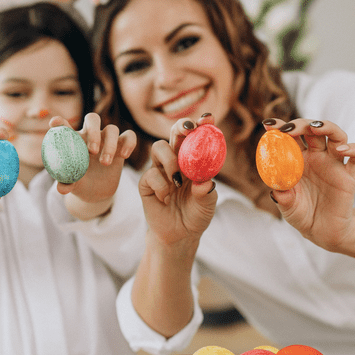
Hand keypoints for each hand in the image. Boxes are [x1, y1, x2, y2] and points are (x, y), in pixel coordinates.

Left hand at [51, 113, 136, 219]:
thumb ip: (66, 183)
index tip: (55, 123)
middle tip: (92, 151)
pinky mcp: (121, 146)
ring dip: (109, 145)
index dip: (60, 122)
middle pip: (93, 119)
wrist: (95, 192)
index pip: (66, 126)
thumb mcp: (72, 184)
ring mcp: (107, 140)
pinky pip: (129, 136)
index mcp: (74, 140)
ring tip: (105, 163)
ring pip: (112, 129)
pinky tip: (124, 156)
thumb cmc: (79, 182)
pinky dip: (129, 143)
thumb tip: (62, 189)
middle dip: (93, 132)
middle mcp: (91, 136)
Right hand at [139, 115, 217, 246]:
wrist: (180, 235)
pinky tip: (166, 199)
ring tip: (177, 179)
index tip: (208, 118)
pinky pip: (150, 174)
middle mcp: (175, 160)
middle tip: (188, 131)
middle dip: (181, 128)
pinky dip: (161, 186)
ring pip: (158, 148)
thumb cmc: (196, 215)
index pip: (197, 137)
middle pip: (174, 133)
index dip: (201, 125)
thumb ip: (207, 192)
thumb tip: (205, 181)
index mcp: (193, 161)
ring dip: (170, 160)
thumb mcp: (207, 204)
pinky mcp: (146, 183)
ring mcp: (159, 170)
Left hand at [263, 118, 354, 250]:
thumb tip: (277, 189)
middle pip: (313, 130)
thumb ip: (282, 196)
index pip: (291, 137)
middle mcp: (317, 157)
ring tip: (315, 127)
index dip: (280, 128)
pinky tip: (341, 150)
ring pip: (336, 136)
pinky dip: (353, 149)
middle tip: (288, 129)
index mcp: (298, 160)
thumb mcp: (287, 206)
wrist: (322, 232)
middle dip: (301, 124)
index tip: (268, 125)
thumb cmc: (301, 214)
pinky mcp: (350, 175)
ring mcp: (334, 164)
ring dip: (327, 126)